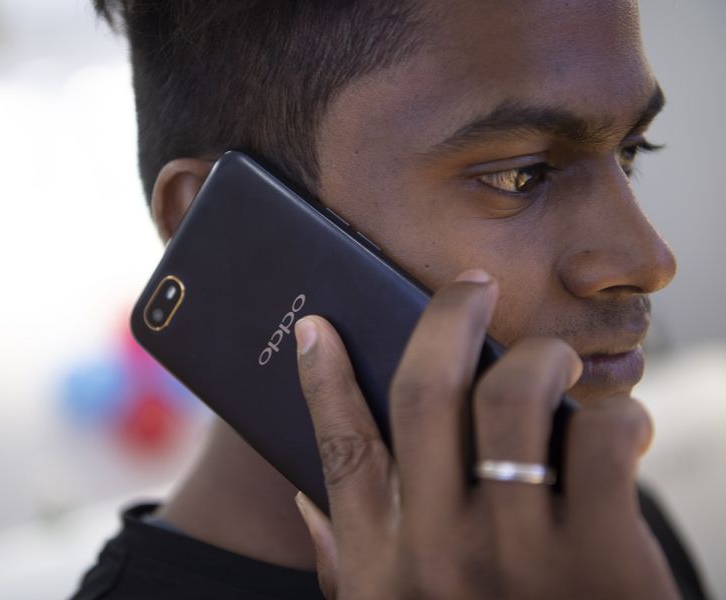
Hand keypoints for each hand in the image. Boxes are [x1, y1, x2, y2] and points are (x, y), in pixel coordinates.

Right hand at [293, 270, 678, 598]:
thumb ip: (345, 567)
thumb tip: (309, 503)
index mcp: (382, 566)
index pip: (338, 446)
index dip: (322, 376)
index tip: (316, 324)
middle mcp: (436, 553)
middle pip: (423, 394)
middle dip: (444, 318)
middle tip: (467, 287)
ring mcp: (517, 556)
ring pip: (515, 397)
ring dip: (539, 357)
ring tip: (553, 359)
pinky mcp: (602, 562)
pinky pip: (603, 437)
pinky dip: (618, 417)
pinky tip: (620, 428)